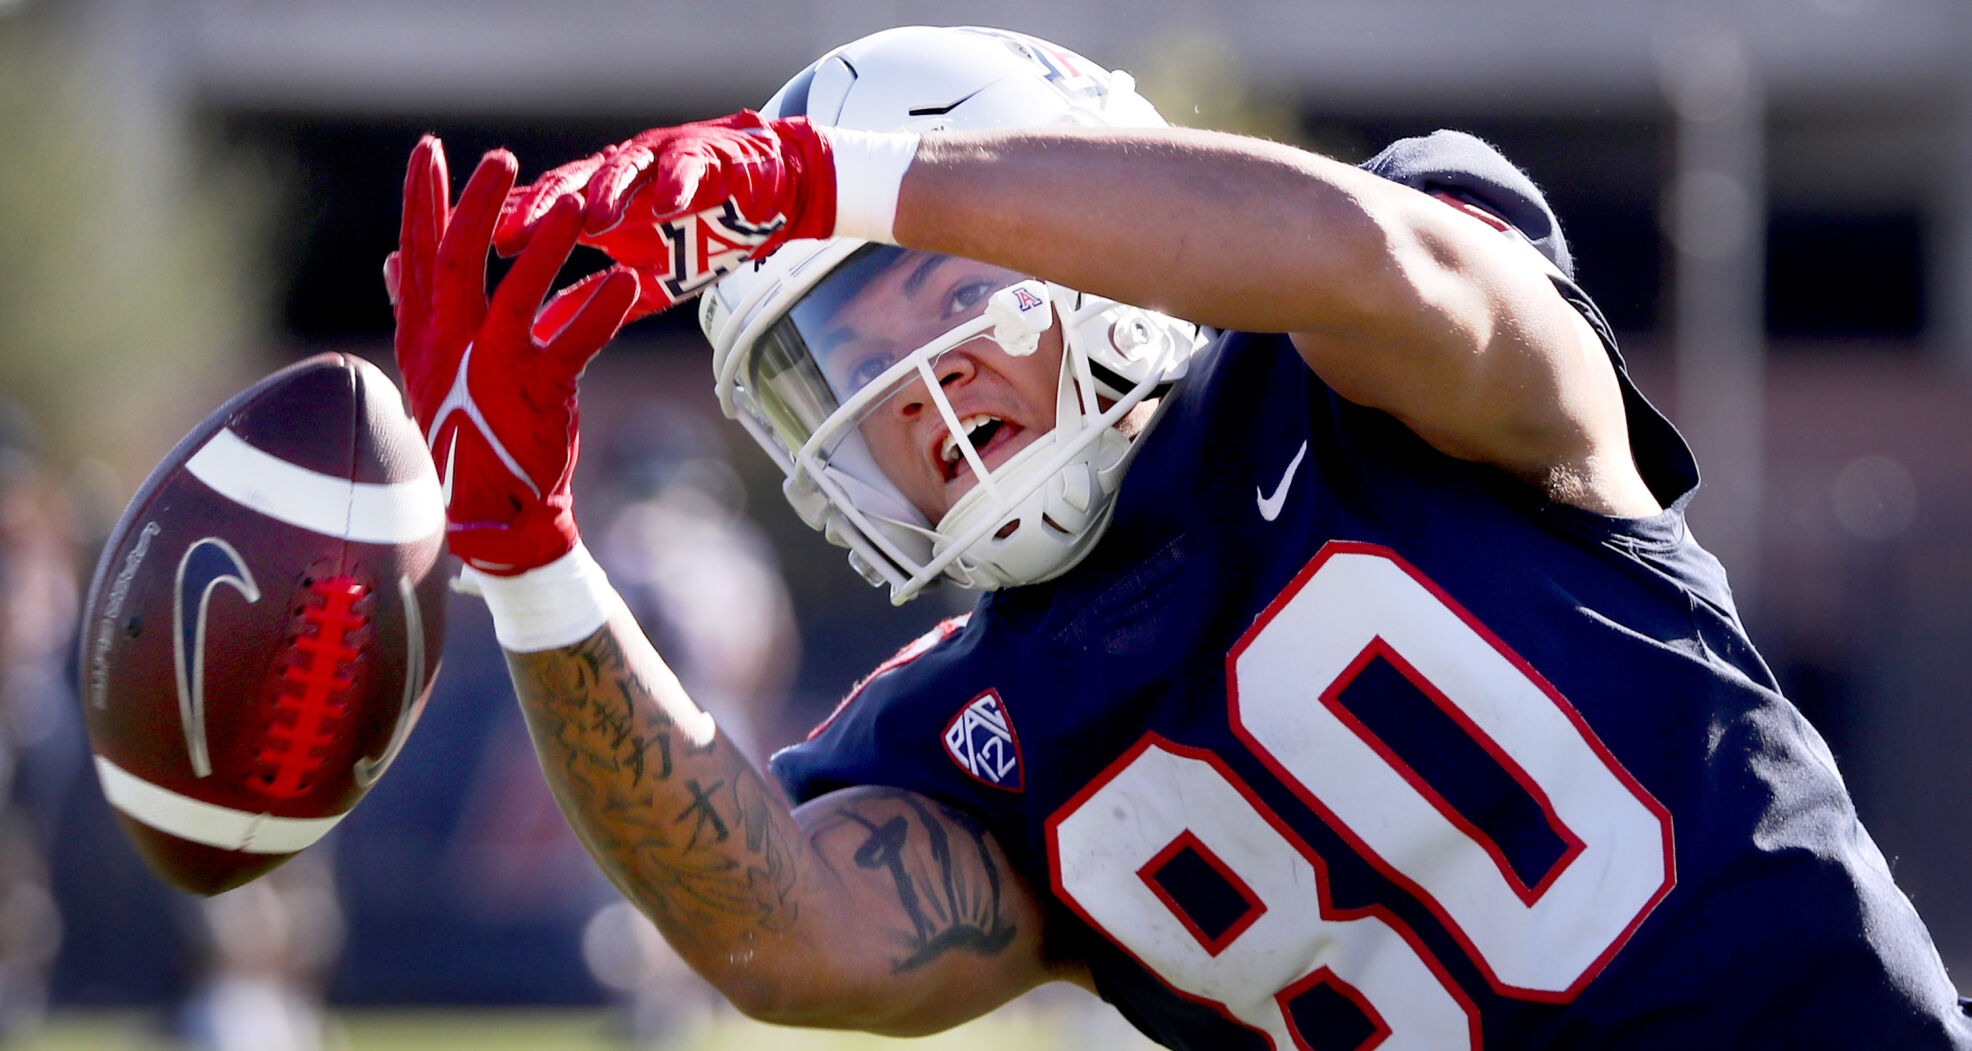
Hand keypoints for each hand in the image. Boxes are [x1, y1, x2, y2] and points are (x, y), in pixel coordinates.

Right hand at [387, 136, 638, 574]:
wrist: (491, 519)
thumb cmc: (466, 437)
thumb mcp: (430, 371)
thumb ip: (416, 311)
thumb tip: (394, 261)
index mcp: (423, 337)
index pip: (417, 255)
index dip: (422, 201)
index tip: (429, 150)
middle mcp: (450, 349)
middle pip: (458, 262)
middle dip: (479, 204)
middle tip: (503, 158)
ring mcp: (491, 372)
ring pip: (516, 296)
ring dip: (547, 247)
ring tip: (578, 205)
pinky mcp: (536, 397)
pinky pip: (572, 345)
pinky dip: (597, 313)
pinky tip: (623, 283)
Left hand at [494, 111, 835, 326]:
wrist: (764, 200)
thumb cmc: (697, 235)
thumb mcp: (638, 279)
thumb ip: (591, 300)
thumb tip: (539, 335)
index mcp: (594, 203)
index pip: (541, 212)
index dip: (509, 229)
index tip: (472, 255)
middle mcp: (618, 175)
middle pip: (569, 187)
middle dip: (541, 209)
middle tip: (514, 234)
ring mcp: (659, 161)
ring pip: (624, 172)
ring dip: (608, 193)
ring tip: (594, 219)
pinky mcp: (704, 157)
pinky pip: (688, 168)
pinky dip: (678, 183)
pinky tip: (670, 203)